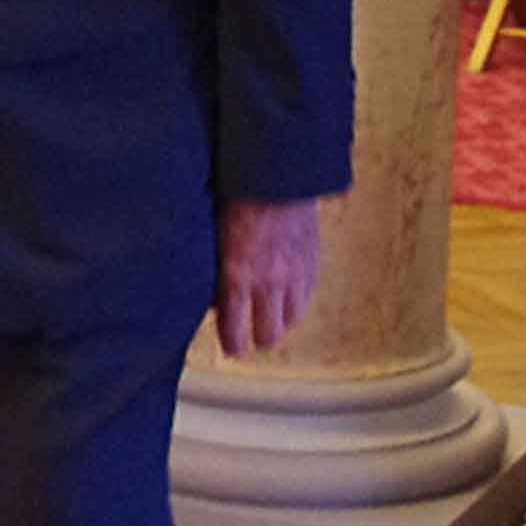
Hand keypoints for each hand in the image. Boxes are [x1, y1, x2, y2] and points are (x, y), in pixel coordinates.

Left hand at [214, 197, 321, 354]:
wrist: (276, 176)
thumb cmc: (233, 200)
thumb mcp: (213, 237)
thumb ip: (214, 271)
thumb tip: (213, 297)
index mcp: (236, 275)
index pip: (235, 328)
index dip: (233, 344)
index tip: (232, 349)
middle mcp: (268, 281)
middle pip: (268, 333)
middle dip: (257, 339)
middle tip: (249, 336)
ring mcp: (294, 274)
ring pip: (290, 320)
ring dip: (278, 322)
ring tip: (268, 319)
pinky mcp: (312, 264)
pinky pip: (306, 298)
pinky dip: (295, 303)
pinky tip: (285, 298)